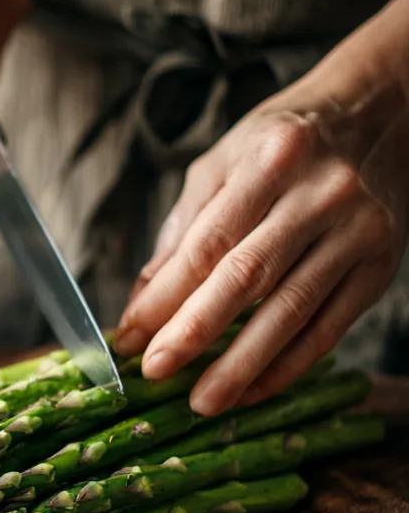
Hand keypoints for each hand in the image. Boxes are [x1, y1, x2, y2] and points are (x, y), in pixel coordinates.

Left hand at [114, 14, 408, 415]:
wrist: (383, 111)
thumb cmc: (286, 141)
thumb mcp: (225, 161)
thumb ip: (184, 227)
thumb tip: (143, 297)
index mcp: (271, 160)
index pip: (207, 243)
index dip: (164, 296)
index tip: (129, 335)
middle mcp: (320, 194)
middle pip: (248, 277)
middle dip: (195, 332)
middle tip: (156, 372)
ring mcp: (357, 232)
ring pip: (291, 311)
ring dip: (242, 364)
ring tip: (203, 401)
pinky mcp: (380, 267)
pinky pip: (329, 328)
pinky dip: (288, 366)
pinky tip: (252, 390)